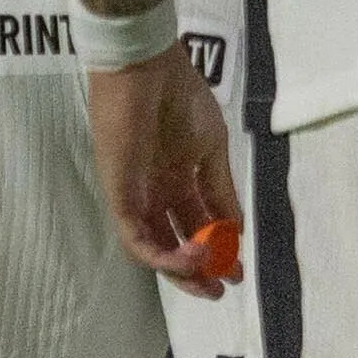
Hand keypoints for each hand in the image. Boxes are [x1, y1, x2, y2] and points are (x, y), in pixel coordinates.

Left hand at [90, 53, 241, 295]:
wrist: (148, 68)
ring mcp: (134, 195)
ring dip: (180, 269)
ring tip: (209, 278)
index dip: (216, 251)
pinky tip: (193, 255)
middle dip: (197, 272)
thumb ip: (221, 191)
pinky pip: (135, 238)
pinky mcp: (119, 194)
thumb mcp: (212, 149)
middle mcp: (152, 193)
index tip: (238, 271)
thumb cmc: (180, 98)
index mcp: (174, 180)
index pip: (193, 226)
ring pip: (152, 249)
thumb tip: (237, 229)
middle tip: (221, 289)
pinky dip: (163, 255)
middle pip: (171, 245)